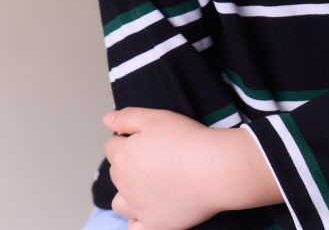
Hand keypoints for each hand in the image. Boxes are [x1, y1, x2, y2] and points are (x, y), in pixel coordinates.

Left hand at [103, 107, 281, 229]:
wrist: (214, 168)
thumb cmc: (188, 140)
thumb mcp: (156, 117)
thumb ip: (127, 117)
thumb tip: (107, 120)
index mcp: (124, 157)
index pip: (111, 146)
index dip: (126, 138)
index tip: (145, 137)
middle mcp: (125, 185)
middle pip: (116, 172)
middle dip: (127, 162)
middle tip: (153, 155)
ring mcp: (138, 209)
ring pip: (120, 202)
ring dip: (127, 192)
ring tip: (148, 182)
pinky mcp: (154, 225)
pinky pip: (135, 228)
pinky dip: (137, 220)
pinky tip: (148, 209)